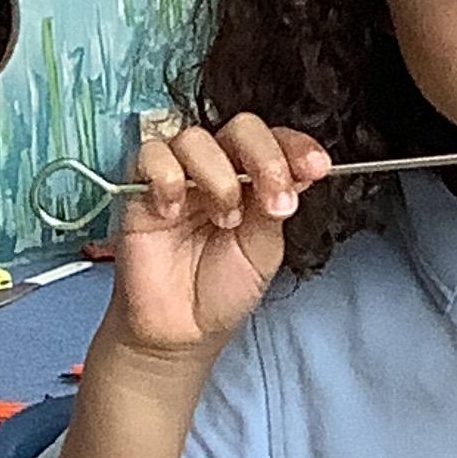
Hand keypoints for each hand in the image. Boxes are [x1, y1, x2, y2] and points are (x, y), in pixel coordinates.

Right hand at [108, 117, 330, 360]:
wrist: (182, 329)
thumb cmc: (222, 289)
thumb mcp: (265, 249)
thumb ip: (276, 205)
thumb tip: (298, 171)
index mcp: (254, 178)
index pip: (276, 141)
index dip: (297, 147)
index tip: (315, 167)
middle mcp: (218, 168)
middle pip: (241, 128)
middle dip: (265, 159)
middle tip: (274, 201)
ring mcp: (180, 174)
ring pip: (196, 138)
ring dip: (218, 177)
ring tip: (223, 220)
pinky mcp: (140, 186)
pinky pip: (151, 155)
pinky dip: (167, 178)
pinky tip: (173, 212)